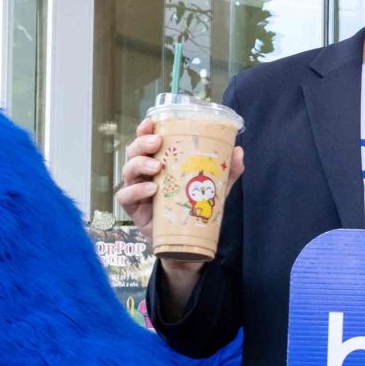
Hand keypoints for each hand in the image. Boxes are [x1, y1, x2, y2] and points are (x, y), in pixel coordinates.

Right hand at [113, 116, 245, 264]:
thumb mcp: (214, 187)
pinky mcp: (133, 209)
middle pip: (133, 151)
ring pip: (127, 170)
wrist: (186, 242)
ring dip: (140, 164)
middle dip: (142, 143)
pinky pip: (125, 196)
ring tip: (157, 167)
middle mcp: (145, 173)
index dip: (145, 130)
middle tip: (158, 142)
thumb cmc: (193, 207)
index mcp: (160, 161)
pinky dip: (135, 190)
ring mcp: (137, 190)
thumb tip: (239, 152)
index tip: (150, 122)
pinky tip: (151, 189)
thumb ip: (226, 171)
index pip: (147, 141)